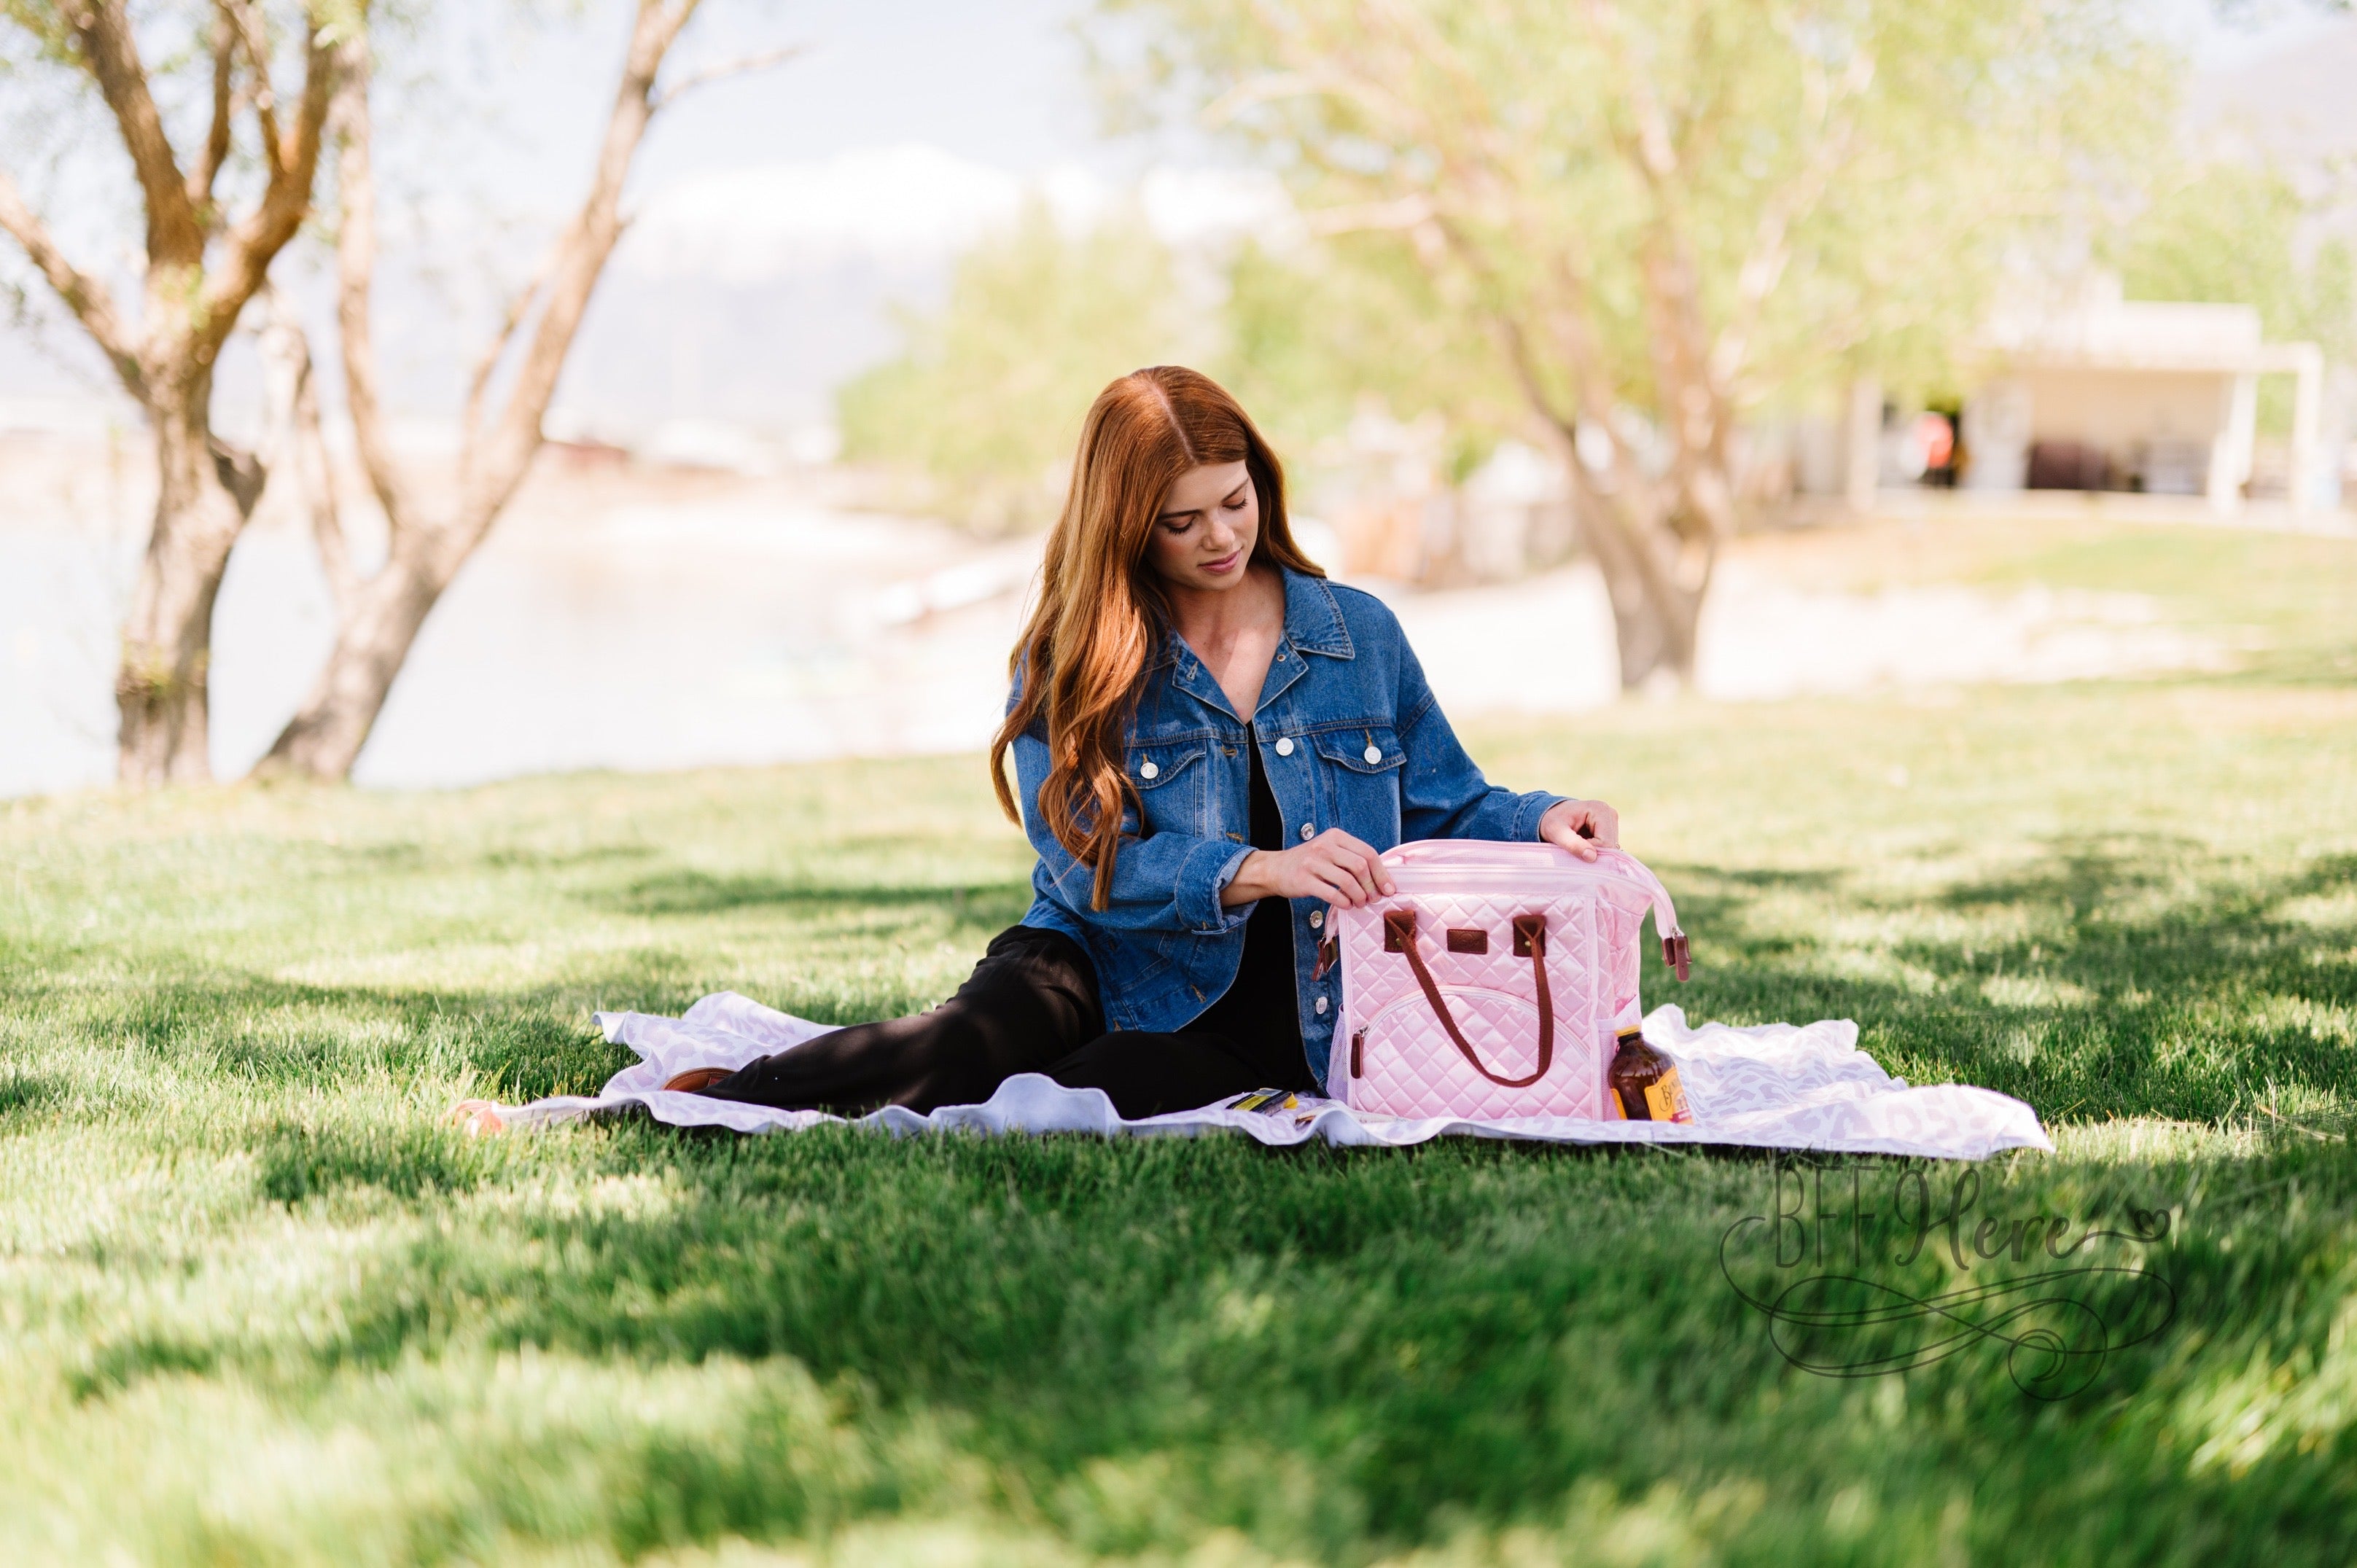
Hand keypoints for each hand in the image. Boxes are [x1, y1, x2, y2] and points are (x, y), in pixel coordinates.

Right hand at [1221, 828, 1397, 907]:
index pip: (1368, 853)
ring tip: (1360, 903)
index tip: (1388, 888)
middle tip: (1374, 898)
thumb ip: (1352, 858)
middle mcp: (1324, 846)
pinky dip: (1344, 902)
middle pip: (1360, 866)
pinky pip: (1332, 894)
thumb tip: (1381, 879)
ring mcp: (1313, 862)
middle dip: (1372, 886)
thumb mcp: (1330, 851)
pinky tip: (1346, 905)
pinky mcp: (1304, 880)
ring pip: (1348, 881)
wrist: (1275, 869)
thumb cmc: (1309, 862)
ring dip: (1359, 896)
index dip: (1382, 873)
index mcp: (1336, 836)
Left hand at [1539, 798, 1619, 860]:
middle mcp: (1610, 813)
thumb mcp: (1557, 833)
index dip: (1590, 852)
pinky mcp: (1610, 828)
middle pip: (1610, 845)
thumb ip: (1573, 844)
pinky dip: (1597, 851)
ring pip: (1611, 848)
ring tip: (1579, 846)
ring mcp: (1612, 821)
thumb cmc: (1553, 821)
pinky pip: (1609, 847)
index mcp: (1600, 810)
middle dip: (1594, 853)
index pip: (1605, 842)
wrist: (1552, 814)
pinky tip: (1585, 846)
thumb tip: (1592, 857)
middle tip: (1575, 850)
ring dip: (1595, 853)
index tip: (1573, 849)